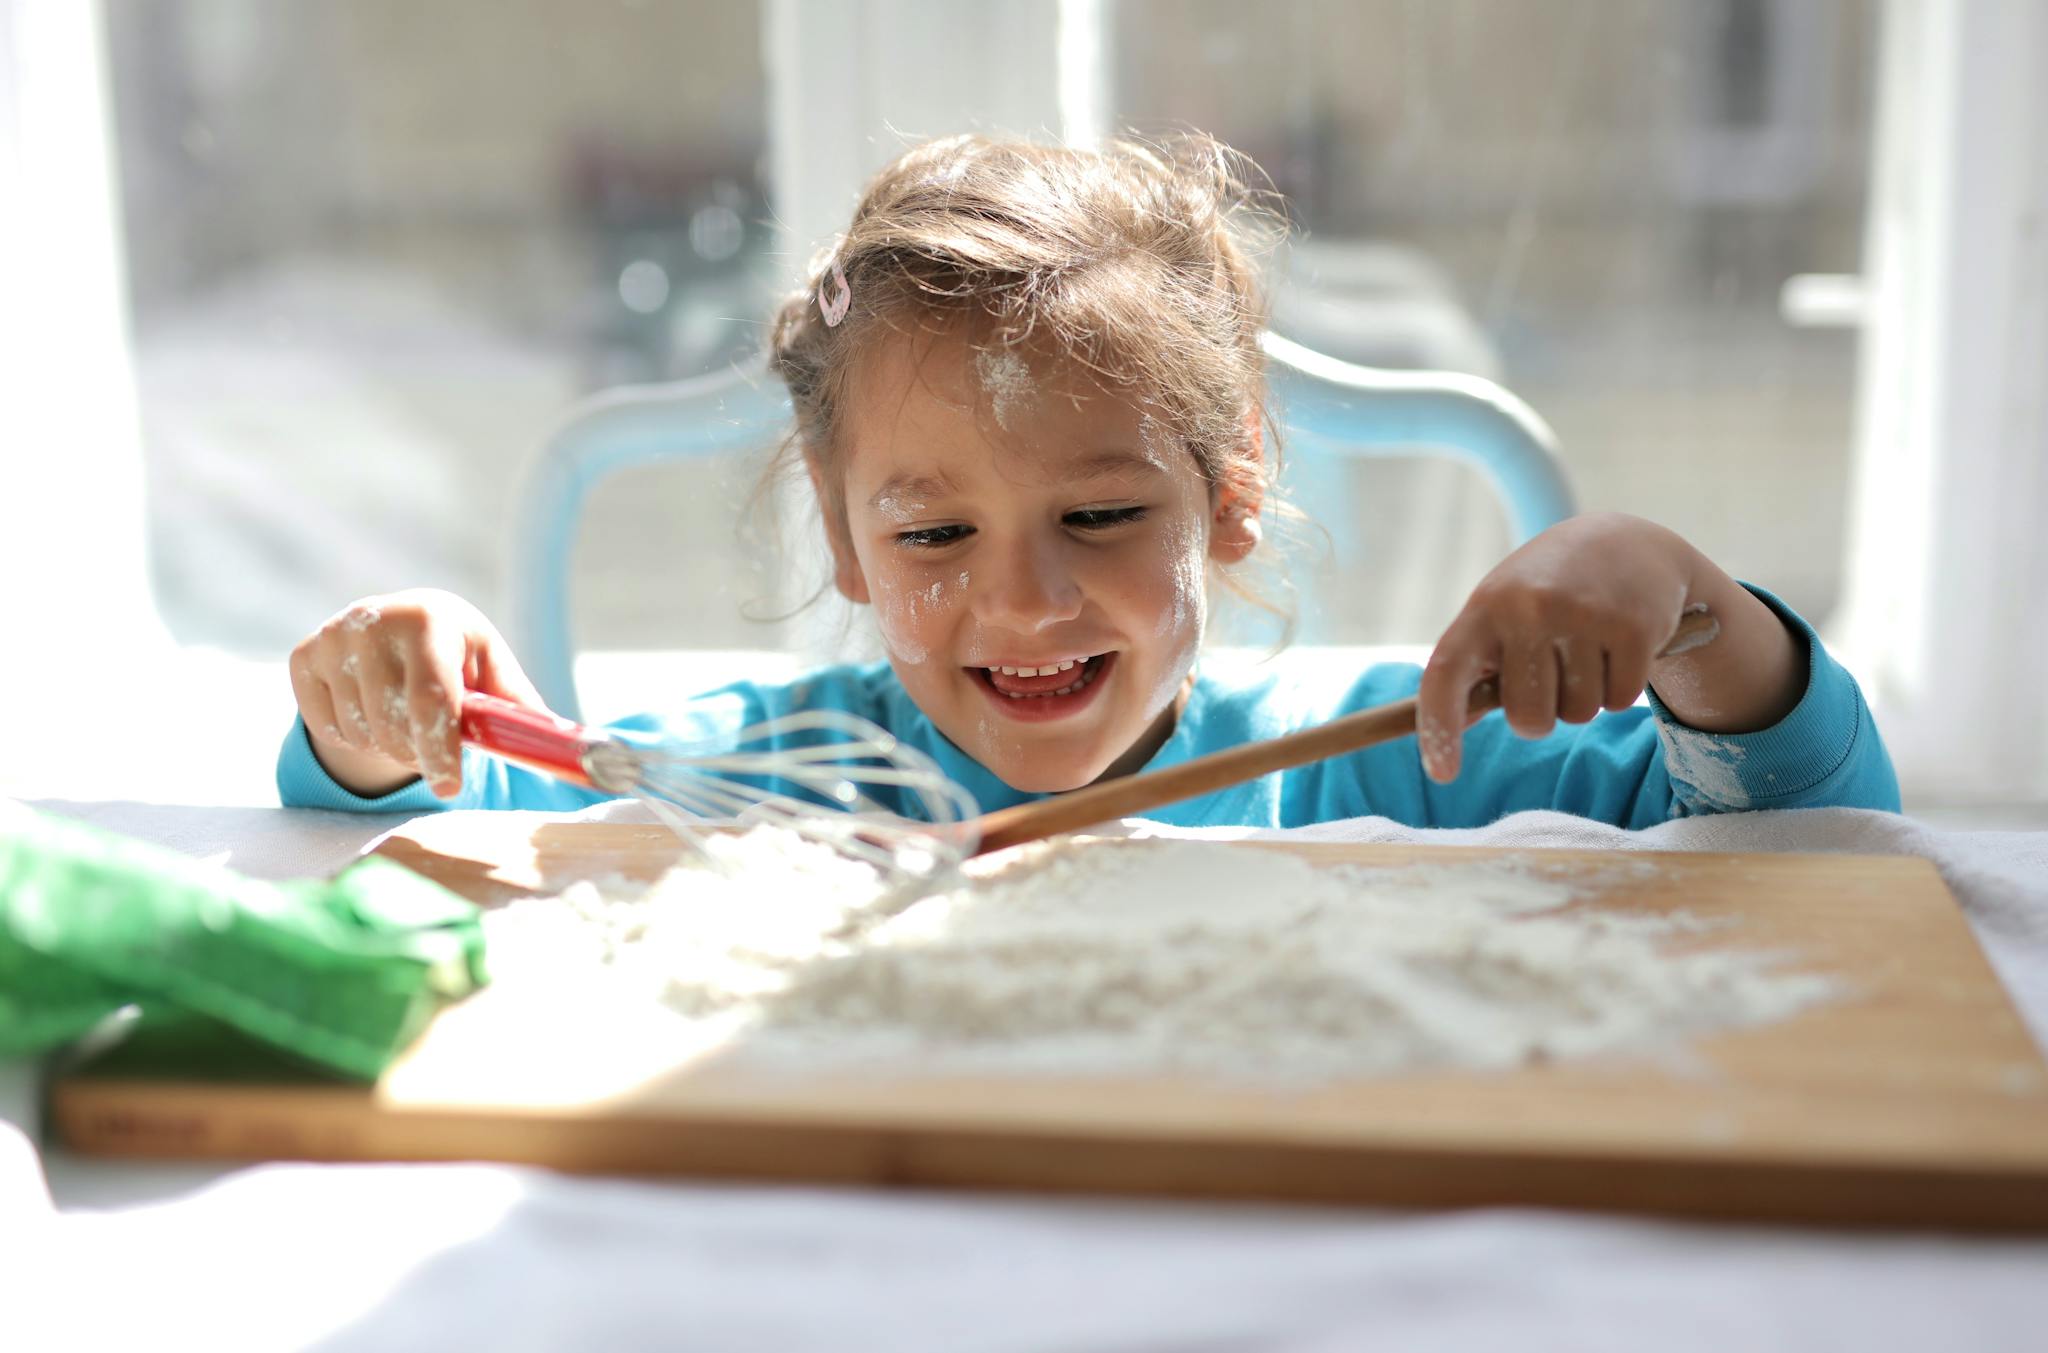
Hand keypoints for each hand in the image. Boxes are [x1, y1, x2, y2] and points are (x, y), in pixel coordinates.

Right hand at [287, 589, 547, 797]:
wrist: (397, 624)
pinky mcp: (303, 655)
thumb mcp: (491, 670)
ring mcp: (333, 635)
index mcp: (432, 619)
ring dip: (388, 747)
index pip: (431, 698)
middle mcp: (375, 618)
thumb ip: (519, 707)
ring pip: (359, 732)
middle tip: (434, 749)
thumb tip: (568, 747)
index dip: (440, 750)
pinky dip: (352, 737)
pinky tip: (371, 713)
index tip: (451, 788)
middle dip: (418, 753)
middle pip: (392, 724)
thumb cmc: (459, 657)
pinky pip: (326, 729)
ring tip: (405, 724)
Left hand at [1416, 513, 1702, 782]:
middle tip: (1553, 674)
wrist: (1623, 541)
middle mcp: (1530, 607)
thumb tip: (1445, 735)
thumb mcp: (1502, 610)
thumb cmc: (1546, 590)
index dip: (1439, 729)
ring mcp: (1584, 615)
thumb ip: (1475, 668)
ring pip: (1579, 715)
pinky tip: (1618, 648)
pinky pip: (1620, 701)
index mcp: (1486, 606)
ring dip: (1585, 699)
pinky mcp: (1634, 627)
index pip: (1446, 675)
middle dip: (1542, 716)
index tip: (1441, 774)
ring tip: (1587, 649)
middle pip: (1529, 720)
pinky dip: (1620, 688)